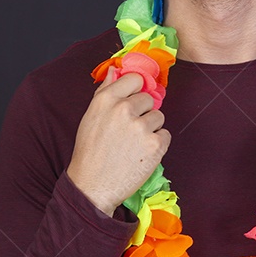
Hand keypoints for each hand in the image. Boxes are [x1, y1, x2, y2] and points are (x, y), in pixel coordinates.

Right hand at [66, 67, 170, 215]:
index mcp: (107, 99)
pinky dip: (157, 144)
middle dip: (143, 112)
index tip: (134, 99)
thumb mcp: (91, 116)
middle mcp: (124, 109)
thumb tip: (116, 70)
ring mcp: (142, 127)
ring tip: (133, 144)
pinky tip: (141, 153)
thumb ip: (106, 90)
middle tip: (129, 131)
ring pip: (158, 117)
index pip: (135, 78)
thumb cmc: (90, 151)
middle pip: (149, 99)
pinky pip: (165, 135)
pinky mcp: (155, 145)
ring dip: (151, 129)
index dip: (137, 89)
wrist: (92, 186)